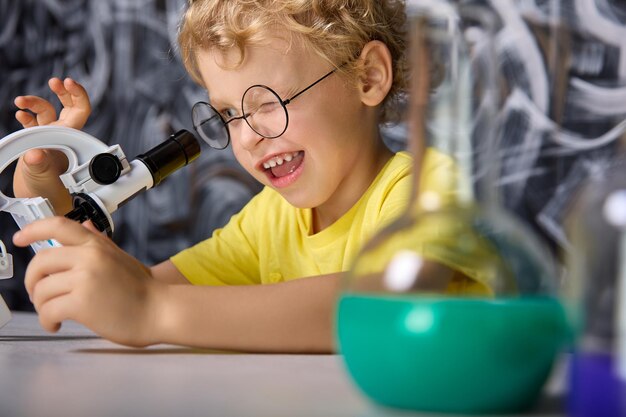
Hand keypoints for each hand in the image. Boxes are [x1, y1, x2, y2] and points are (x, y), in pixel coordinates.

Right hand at [13, 77, 91, 213]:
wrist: (38, 198)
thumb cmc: (50, 190)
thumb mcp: (45, 178)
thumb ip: (39, 166)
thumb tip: (35, 155)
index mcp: (72, 137)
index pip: (81, 110)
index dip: (78, 95)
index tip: (69, 83)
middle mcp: (63, 133)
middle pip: (68, 105)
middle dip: (63, 91)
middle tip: (56, 81)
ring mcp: (49, 135)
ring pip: (46, 110)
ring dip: (34, 102)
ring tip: (20, 101)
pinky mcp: (35, 139)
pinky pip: (32, 121)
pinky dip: (26, 115)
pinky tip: (20, 114)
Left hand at [13, 217, 162, 346]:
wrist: (160, 311)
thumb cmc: (144, 290)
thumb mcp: (122, 258)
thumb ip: (99, 242)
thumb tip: (85, 227)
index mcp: (97, 246)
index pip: (58, 225)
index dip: (33, 230)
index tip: (20, 238)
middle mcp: (90, 258)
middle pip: (40, 262)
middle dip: (32, 281)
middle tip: (38, 293)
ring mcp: (85, 279)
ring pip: (41, 290)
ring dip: (42, 306)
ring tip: (54, 314)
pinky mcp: (82, 303)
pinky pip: (48, 311)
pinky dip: (47, 321)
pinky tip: (57, 324)